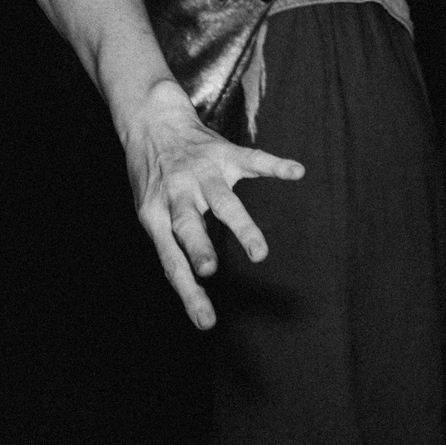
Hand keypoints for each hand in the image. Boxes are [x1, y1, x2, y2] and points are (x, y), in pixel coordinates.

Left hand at [122, 80, 304, 329]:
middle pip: (187, 224)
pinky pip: (252, 160)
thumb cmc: (153, 179)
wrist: (151, 122)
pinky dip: (274, 165)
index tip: (206, 322)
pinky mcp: (223, 153)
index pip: (170, 259)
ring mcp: (201, 173)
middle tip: (208, 270)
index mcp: (156, 214)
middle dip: (197, 247)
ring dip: (240, 226)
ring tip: (259, 253)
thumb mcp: (150, 210)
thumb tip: (192, 292)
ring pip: (222, 199)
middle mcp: (177, 194)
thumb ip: (172, 244)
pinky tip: (295, 171)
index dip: (187, 291)